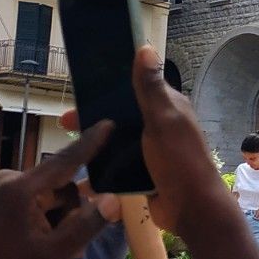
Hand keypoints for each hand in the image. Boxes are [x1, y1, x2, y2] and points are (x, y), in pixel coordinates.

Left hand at [0, 123, 111, 258]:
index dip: (90, 143)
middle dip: (67, 210)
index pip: (64, 161)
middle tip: (70, 244)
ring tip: (51, 246)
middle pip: (57, 184)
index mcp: (20, 189)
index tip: (108, 123)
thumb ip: (87, 225)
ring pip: (43, 192)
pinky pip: (26, 197)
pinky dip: (38, 214)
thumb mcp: (55, 253)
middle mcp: (5, 178)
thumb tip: (114, 199)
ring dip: (54, 215)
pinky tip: (37, 238)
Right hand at [62, 46, 233, 236]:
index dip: (109, 85)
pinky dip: (102, 168)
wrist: (193, 211)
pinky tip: (81, 173)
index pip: (134, 88)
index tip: (81, 87)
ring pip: (117, 141)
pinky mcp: (144, 174)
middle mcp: (160, 126)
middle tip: (66, 123)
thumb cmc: (180, 161)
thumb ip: (151, 87)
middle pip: (121, 115)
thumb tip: (144, 47)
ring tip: (69, 148)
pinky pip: (118, 166)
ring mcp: (151, 151)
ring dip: (95, 143)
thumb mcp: (163, 121)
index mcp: (167, 108)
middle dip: (94, 117)